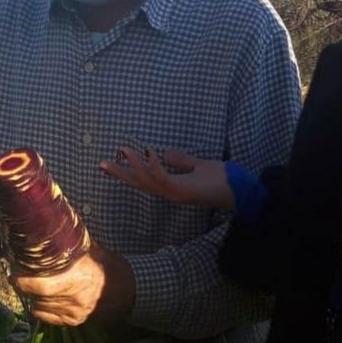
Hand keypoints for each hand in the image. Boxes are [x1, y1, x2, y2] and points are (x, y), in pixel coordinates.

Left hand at [9, 245, 134, 326]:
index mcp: (78, 279)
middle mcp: (74, 299)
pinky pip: (45, 317)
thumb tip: (51, 227)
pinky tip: (44, 297)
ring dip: (33, 296)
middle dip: (24, 285)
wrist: (129, 291)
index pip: (41, 286)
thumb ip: (72, 245)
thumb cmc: (109, 267)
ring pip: (38, 307)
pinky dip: (40, 307)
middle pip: (36, 296)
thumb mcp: (93, 251)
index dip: (23, 280)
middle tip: (19, 274)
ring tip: (34, 283)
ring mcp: (73, 313)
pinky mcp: (73, 322)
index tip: (15, 270)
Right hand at [101, 146, 234, 209]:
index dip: (127, 172)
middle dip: (121, 173)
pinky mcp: (185, 190)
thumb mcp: (199, 165)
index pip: (145, 180)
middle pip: (140, 183)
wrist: (240, 191)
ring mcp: (177, 193)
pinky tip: (148, 152)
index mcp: (172, 187)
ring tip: (122, 150)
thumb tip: (164, 152)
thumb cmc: (222, 180)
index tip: (110, 163)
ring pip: (148, 181)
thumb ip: (182, 160)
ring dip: (133, 166)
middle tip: (101, 163)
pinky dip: (154, 166)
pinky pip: (164, 178)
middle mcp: (171, 193)